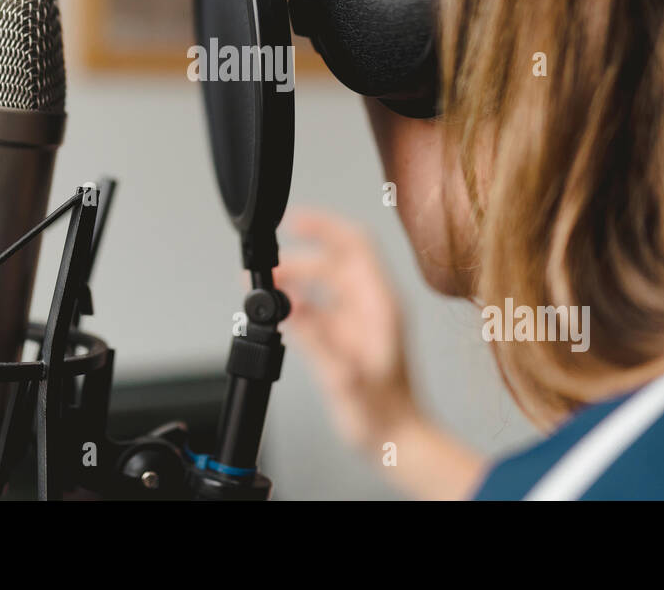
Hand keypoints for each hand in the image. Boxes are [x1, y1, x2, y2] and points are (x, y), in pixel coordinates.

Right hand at [274, 208, 419, 453]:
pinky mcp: (348, 336)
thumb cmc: (385, 416)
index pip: (354, 245)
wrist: (399, 441)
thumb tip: (288, 309)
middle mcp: (371, 306)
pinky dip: (298, 303)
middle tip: (266, 269)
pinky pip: (320, 306)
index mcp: (380, 305)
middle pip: (333, 260)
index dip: (323, 226)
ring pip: (324, 282)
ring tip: (265, 287)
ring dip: (295, 279)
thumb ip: (317, 343)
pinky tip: (280, 313)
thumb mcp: (346, 380)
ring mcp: (360, 320)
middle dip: (298, 258)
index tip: (292, 222)